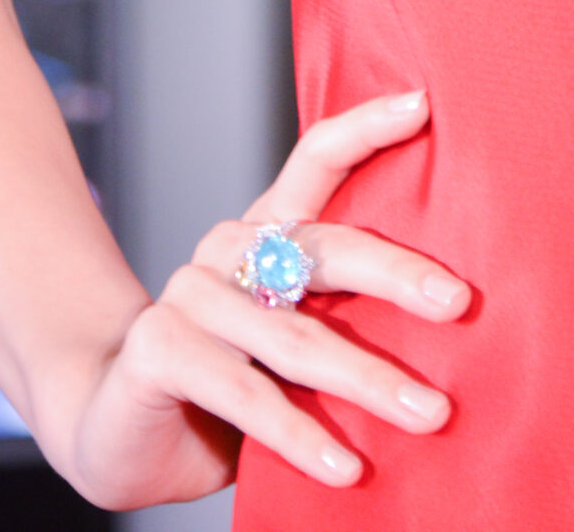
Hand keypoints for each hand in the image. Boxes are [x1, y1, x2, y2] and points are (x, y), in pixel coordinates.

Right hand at [62, 89, 466, 504]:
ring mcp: (189, 294)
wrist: (116, 432)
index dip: (365, 128)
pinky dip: (302, 438)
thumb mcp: (290, 345)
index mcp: (265, 232)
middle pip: (322, 246)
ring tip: (430, 413)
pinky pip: (246, 396)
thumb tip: (455, 330)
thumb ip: (342, 321)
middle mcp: (228, 249)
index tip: (422, 105)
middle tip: (457, 303)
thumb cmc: (228, 385)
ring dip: (368, 381)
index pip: (315, 160)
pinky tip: (347, 469)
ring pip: (295, 336)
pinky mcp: (161, 348)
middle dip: (396, 275)